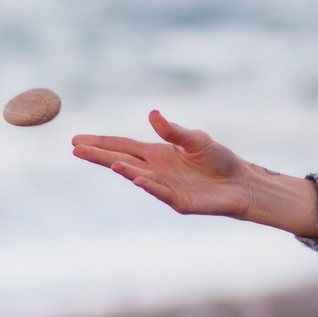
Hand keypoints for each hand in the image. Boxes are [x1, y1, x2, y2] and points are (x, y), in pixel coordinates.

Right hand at [72, 110, 317, 235]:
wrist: (241, 183)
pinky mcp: (179, 202)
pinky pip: (160, 192)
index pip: (122, 146)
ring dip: (124, 169)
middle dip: (100, 155)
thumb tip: (153, 114)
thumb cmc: (219, 161)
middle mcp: (156, 170)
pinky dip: (148, 185)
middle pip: (121, 160)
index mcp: (157, 153)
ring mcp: (164, 187)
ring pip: (138, 176)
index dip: (101, 143)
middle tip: (76, 149)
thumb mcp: (195, 139)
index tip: (78, 140)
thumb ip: (173, 130)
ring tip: (110, 162)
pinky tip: (136, 178)